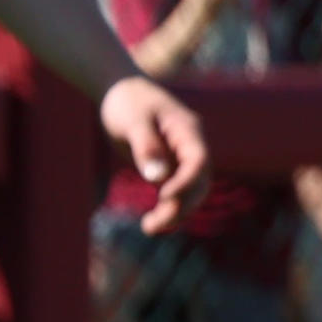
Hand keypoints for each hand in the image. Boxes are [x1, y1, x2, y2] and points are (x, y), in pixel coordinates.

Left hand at [102, 75, 208, 233]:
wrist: (122, 93)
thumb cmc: (128, 102)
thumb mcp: (133, 121)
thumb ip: (146, 147)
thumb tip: (156, 178)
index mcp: (188, 131)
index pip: (199, 161)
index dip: (186, 181)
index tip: (163, 196)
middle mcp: (191, 147)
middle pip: (199, 182)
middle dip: (181, 206)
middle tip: (152, 225)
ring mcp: (182, 158)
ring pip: (190, 192)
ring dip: (175, 212)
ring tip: (148, 228)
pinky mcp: (170, 167)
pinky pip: (177, 192)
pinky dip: (168, 207)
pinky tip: (151, 221)